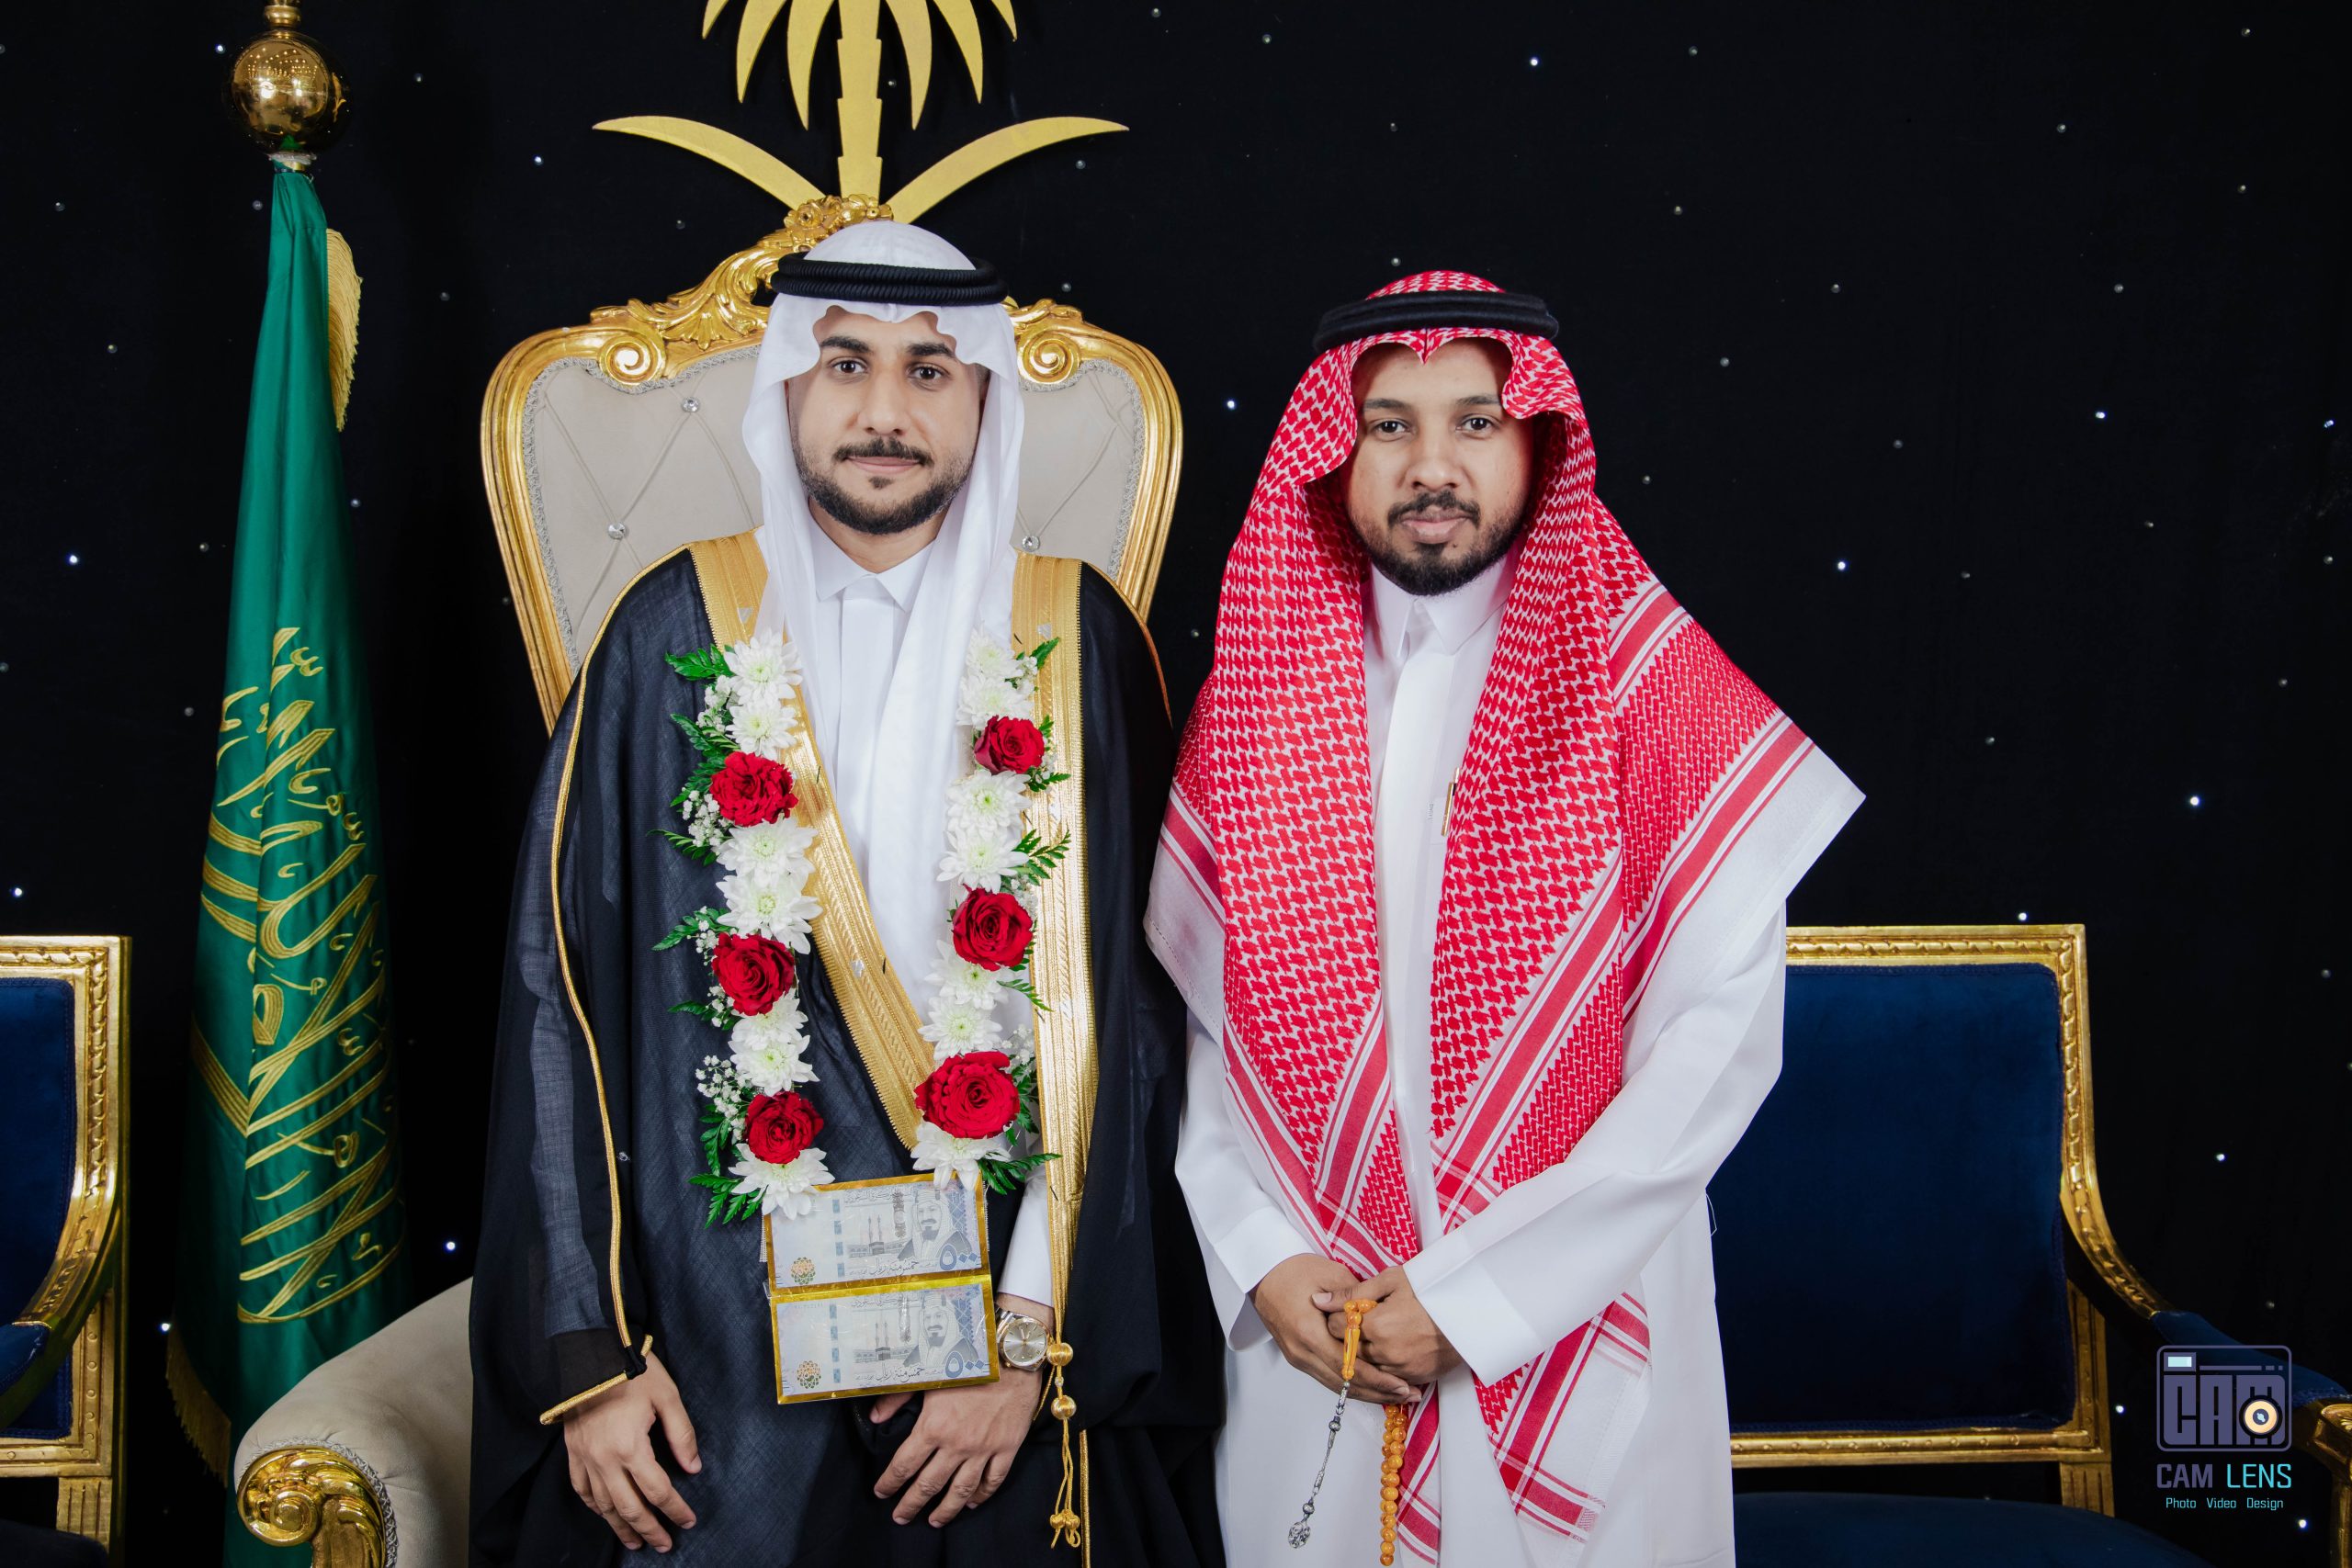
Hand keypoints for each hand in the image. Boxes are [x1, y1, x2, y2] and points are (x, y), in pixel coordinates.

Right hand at [562, 1350, 700, 1552]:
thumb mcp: (667, 1397)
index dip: (675, 1509)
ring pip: (603, 1505)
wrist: (588, 1352)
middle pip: (629, 1507)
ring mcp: (585, 1458)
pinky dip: (595, 1507)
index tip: (688, 1521)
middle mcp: (604, 1460)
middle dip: (650, 1529)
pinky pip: (581, 1490)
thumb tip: (693, 1467)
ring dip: (621, 1527)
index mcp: (630, 1447)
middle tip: (665, 1544)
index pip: (658, 1490)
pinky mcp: (572, 1452)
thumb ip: (682, 1434)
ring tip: (636, 1542)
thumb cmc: (632, 1371)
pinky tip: (605, 1515)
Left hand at [868, 1293, 1052, 1526]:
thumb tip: (875, 1418)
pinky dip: (982, 1495)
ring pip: (961, 1491)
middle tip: (900, 1517)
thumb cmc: (967, 1358)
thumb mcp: (927, 1374)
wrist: (1011, 1354)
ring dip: (945, 1510)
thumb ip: (897, 1398)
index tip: (881, 1492)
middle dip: (911, 1504)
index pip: (904, 1465)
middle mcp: (956, 1445)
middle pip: (928, 1485)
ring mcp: (984, 1449)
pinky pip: (993, 1480)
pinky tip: (972, 1502)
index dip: (889, 1482)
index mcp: (933, 1427)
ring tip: (934, 1521)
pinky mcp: (1007, 1447)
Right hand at [1253, 1254, 1413, 1403]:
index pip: (1350, 1368)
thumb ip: (1356, 1299)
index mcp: (1310, 1333)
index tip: (1403, 1385)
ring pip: (1337, 1386)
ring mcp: (1298, 1358)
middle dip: (1379, 1392)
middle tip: (1409, 1395)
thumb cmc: (1293, 1269)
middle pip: (1345, 1384)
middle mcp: (1302, 1353)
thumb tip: (1379, 1317)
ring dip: (1368, 1393)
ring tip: (1396, 1396)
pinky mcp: (1299, 1357)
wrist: (1262, 1272)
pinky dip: (1352, 1385)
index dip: (1379, 1380)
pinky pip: (1328, 1378)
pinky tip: (1372, 1387)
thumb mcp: (1330, 1274)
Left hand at [1316, 1266, 1459, 1386]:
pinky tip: (1389, 1348)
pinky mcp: (1414, 1378)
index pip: (1336, 1327)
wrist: (1470, 1312)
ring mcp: (1400, 1369)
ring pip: (1365, 1366)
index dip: (1336, 1316)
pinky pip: (1387, 1377)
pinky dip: (1383, 1366)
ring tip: (1375, 1334)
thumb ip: (1352, 1293)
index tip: (1346, 1308)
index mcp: (1376, 1326)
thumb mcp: (1391, 1281)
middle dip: (1347, 1336)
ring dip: (1364, 1353)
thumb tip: (1318, 1300)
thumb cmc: (1431, 1290)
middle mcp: (1385, 1352)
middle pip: (1348, 1350)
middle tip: (1357, 1322)